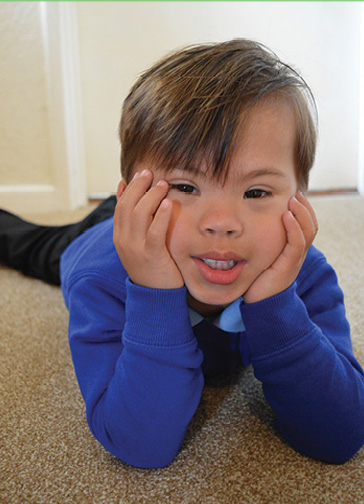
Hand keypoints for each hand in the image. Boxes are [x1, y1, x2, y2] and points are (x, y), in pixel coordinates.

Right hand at [113, 170, 183, 289]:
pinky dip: (160, 215)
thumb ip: (132, 221)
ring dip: (151, 196)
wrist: (153, 296)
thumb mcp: (136, 243)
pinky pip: (155, 232)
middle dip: (139, 186)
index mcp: (119, 236)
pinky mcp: (151, 256)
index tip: (140, 173)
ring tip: (163, 184)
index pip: (121, 206)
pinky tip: (168, 203)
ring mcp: (136, 248)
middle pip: (128, 206)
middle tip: (151, 173)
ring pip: (139, 214)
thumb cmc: (150, 265)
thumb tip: (123, 191)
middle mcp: (124, 240)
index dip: (130, 187)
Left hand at [243, 192, 317, 303]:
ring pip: (307, 233)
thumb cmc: (254, 279)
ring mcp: (294, 261)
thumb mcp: (257, 256)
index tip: (293, 195)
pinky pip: (296, 244)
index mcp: (291, 251)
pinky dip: (293, 228)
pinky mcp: (288, 267)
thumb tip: (243, 222)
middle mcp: (296, 254)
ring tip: (294, 199)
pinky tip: (287, 216)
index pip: (304, 226)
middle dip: (305, 208)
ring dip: (301, 214)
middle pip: (310, 226)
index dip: (302, 210)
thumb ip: (257, 241)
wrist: (257, 305)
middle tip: (296, 193)